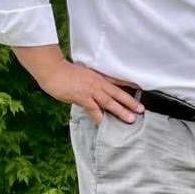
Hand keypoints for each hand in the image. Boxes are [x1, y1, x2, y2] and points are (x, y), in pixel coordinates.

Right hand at [22, 50, 142, 123]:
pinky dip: (99, 117)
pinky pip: (93, 109)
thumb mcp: (83, 74)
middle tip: (141, 110)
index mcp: (99, 77)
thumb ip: (91, 82)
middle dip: (131, 102)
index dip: (130, 87)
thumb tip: (95, 90)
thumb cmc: (64, 72)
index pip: (118, 82)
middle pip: (118, 94)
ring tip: (131, 119)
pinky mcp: (82, 97)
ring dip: (121, 111)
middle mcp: (98, 83)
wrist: (52, 69)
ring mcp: (91, 90)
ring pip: (110, 102)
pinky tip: (104, 124)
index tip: (141, 91)